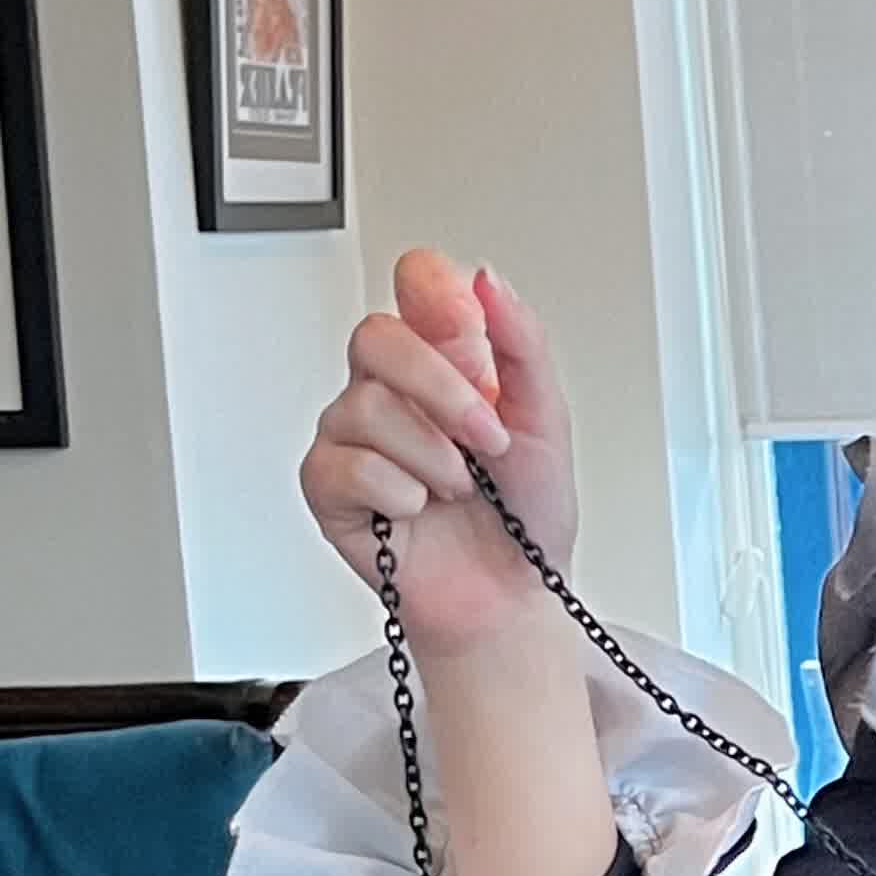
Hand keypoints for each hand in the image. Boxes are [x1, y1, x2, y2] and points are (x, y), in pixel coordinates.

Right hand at [301, 249, 577, 661]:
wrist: (512, 597)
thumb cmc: (525, 518)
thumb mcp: (546, 421)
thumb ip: (520, 345)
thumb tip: (485, 278)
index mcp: (441, 362)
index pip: (414, 284)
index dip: (433, 291)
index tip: (470, 325)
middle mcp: (389, 389)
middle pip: (376, 336)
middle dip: (442, 389)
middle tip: (488, 440)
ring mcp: (352, 436)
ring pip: (366, 406)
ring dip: (434, 456)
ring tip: (460, 489)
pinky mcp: (328, 488)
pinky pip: (349, 466)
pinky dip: (401, 494)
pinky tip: (419, 512)